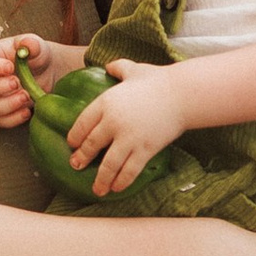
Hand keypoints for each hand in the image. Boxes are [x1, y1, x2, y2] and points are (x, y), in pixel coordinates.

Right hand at [0, 32, 83, 129]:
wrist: (48, 72)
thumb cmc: (37, 55)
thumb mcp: (36, 45)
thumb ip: (31, 43)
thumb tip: (27, 45)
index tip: (10, 67)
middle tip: (17, 83)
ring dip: (7, 104)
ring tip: (26, 96)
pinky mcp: (3, 112)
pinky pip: (0, 121)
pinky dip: (14, 118)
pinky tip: (27, 110)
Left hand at [66, 56, 189, 196]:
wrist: (182, 94)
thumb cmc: (158, 80)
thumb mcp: (134, 69)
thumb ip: (118, 68)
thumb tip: (109, 66)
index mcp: (106, 102)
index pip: (82, 123)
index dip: (75, 137)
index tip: (72, 145)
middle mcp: (113, 122)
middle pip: (91, 145)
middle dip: (82, 159)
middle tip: (77, 166)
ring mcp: (129, 138)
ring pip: (108, 165)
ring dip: (101, 179)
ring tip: (97, 189)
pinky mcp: (145, 150)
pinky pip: (129, 171)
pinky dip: (121, 181)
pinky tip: (116, 188)